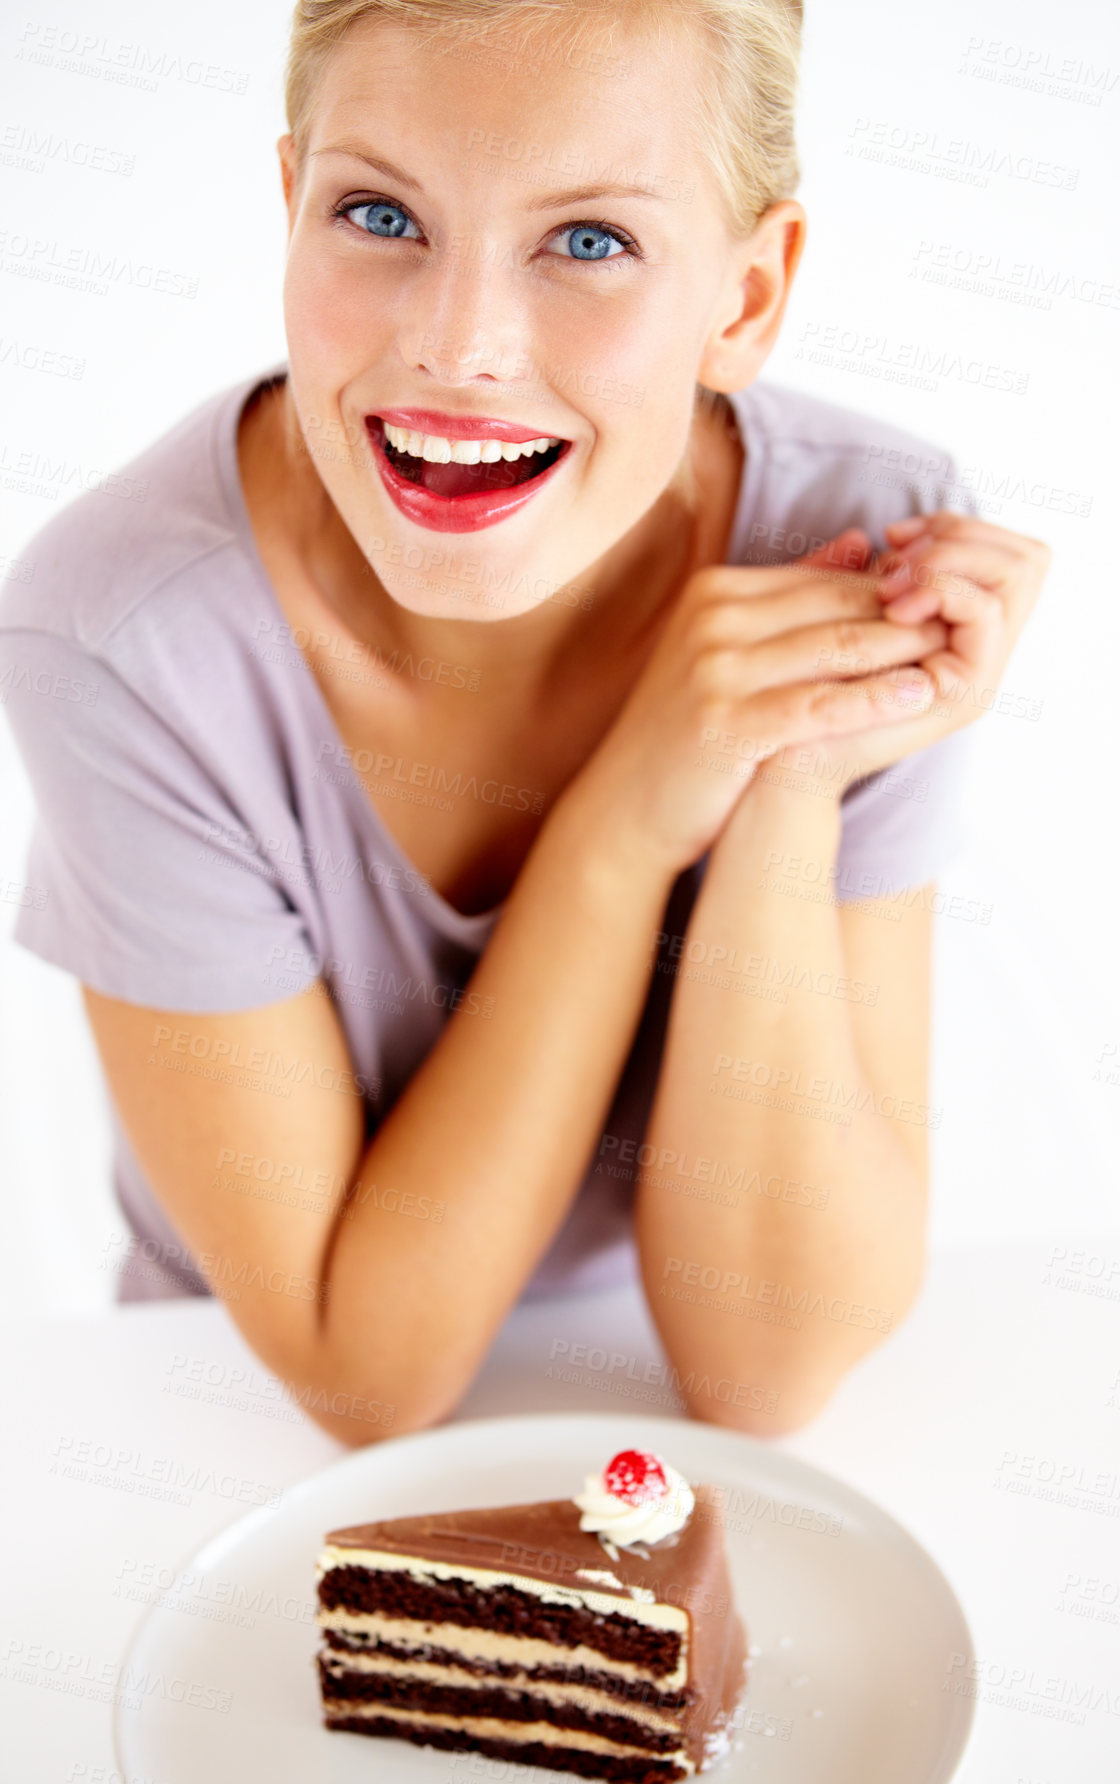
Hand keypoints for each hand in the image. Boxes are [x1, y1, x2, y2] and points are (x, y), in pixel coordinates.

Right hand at [566, 530, 949, 877]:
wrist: (628, 804)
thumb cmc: (688, 729)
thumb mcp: (732, 649)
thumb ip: (792, 595)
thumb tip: (862, 542)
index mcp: (716, 593)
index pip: (825, 581)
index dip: (893, 592)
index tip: (946, 603)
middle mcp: (712, 620)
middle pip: (835, 607)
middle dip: (908, 614)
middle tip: (967, 623)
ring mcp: (715, 669)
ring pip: (835, 649)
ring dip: (904, 650)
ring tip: (957, 653)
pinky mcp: (725, 721)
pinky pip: (820, 704)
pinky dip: (876, 698)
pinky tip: (920, 696)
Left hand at [748, 514, 1050, 799]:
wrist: (792, 764)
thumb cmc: (803, 693)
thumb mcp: (833, 621)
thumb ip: (853, 583)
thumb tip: (861, 537)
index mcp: (961, 629)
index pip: (1008, 552)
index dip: (953, 527)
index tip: (894, 535)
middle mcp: (984, 649)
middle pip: (1026, 560)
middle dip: (958, 537)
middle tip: (896, 553)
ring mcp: (984, 671)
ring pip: (1015, 576)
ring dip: (950, 559)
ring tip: (891, 580)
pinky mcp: (970, 691)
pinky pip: (985, 611)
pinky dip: (943, 588)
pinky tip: (894, 603)